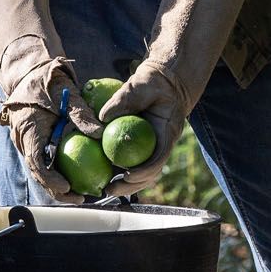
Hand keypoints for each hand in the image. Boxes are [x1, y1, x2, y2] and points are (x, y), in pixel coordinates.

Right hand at [0, 59, 101, 201]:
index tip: (67, 188)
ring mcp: (26, 140)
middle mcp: (23, 139)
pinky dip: (56, 171)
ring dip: (56, 184)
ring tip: (79, 194)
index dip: (50, 178)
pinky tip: (75, 177)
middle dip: (55, 189)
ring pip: (39, 169)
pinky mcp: (33, 140)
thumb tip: (101, 132)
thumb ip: (81, 113)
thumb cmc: (48, 79)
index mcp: (29, 128)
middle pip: (37, 172)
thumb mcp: (67, 92)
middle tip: (79, 198)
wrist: (29, 71)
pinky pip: (43, 160)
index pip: (36, 161)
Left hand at [99, 60, 188, 196]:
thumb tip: (102, 116)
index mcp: (167, 131)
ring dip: (128, 185)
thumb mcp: (140, 85)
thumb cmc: (153, 82)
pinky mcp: (145, 147)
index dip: (144, 171)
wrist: (163, 83)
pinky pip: (135, 164)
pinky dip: (123, 173)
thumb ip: (124, 99)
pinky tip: (107, 176)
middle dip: (132, 186)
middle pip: (151, 173)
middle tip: (110, 189)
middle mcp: (163, 144)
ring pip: (144, 174)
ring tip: (107, 189)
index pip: (159, 158)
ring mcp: (155, 147)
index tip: (126, 175)